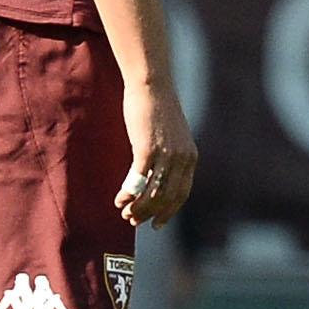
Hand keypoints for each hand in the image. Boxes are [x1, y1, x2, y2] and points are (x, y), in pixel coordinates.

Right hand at [118, 77, 196, 226]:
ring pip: (152, 193)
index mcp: (190, 157)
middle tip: (134, 220)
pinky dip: (128, 194)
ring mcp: (165, 155)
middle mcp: (181, 159)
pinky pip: (137, 181)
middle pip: (166, 198)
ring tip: (125, 213)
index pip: (182, 193)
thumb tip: (157, 174)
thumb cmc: (157, 108)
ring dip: (137, 208)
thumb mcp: (171, 135)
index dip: (168, 211)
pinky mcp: (147, 150)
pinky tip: (119, 199)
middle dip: (149, 213)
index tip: (157, 223)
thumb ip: (170, 155)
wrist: (152, 85)